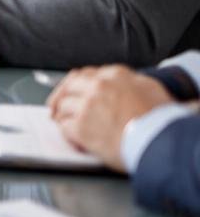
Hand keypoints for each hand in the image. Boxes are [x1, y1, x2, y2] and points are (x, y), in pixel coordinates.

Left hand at [48, 65, 171, 170]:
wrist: (160, 142)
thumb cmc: (161, 121)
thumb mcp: (151, 90)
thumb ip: (131, 83)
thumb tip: (123, 85)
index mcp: (116, 75)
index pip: (87, 74)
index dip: (77, 84)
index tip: (72, 91)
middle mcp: (98, 86)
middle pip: (69, 87)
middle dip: (60, 97)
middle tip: (55, 107)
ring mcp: (87, 105)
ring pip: (63, 106)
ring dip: (64, 116)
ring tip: (66, 125)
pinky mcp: (80, 126)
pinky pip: (64, 126)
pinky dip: (66, 133)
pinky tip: (73, 138)